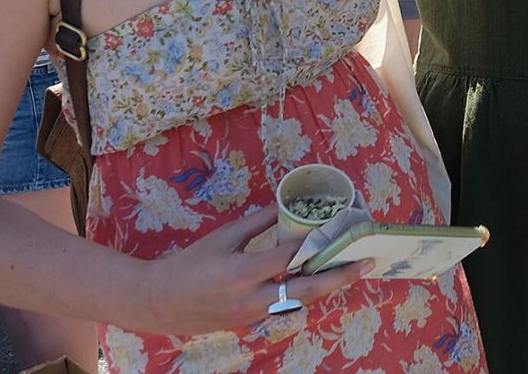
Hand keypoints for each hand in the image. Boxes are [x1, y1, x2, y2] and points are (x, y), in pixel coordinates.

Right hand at [138, 207, 370, 335]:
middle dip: (340, 276)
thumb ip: (256, 223)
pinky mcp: (253, 322)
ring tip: (353, 270)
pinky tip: (322, 280)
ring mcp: (254, 315)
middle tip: (366, 263)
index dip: (316, 244)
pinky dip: (307, 294)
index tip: (341, 230)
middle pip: (306, 289)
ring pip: (301, 302)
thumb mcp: (222, 238)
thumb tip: (286, 205)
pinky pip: (287, 307)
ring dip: (328, 286)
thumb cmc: (190, 264)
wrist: (161, 303)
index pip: (288, 257)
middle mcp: (252, 299)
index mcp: (241, 273)